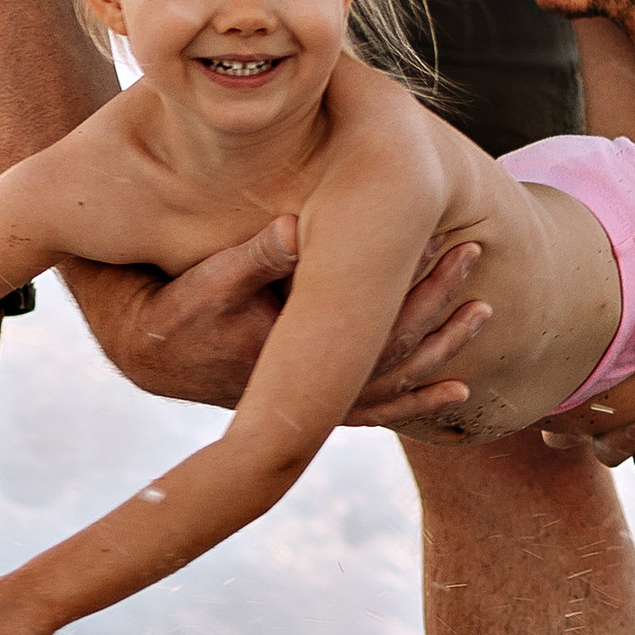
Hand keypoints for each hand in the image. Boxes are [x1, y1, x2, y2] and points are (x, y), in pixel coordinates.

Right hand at [64, 224, 489, 423]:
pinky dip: (417, 399)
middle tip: (472, 253)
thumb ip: (255, 256)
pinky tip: (454, 388)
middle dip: (439, 303)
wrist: (151, 354)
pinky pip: (378, 408)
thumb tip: (299, 227)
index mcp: (301, 359)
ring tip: (482, 311)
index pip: (375, 328)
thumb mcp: (209, 282)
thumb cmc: (178, 313)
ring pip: (397, 383)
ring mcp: (318, 401)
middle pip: (398, 352)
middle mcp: (317, 391)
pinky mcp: (314, 401)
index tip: (445, 243)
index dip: (415, 288)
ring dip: (441, 348)